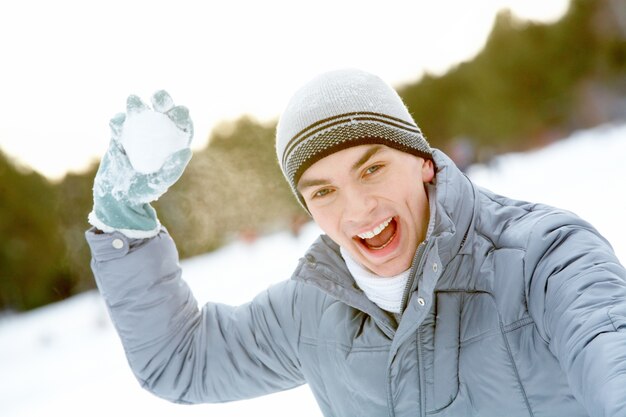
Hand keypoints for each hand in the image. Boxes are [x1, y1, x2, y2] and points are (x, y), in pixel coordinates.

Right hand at [88, 91, 192, 237]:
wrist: (118, 196)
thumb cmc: (145, 190)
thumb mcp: (161, 182)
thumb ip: (173, 168)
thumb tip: (187, 151)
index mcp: (173, 140)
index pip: (180, 121)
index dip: (181, 113)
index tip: (177, 113)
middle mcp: (157, 131)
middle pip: (161, 108)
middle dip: (161, 98)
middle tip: (158, 100)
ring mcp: (137, 130)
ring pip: (138, 110)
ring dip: (136, 103)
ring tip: (134, 102)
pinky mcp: (119, 133)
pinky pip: (118, 123)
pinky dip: (117, 121)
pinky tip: (118, 124)